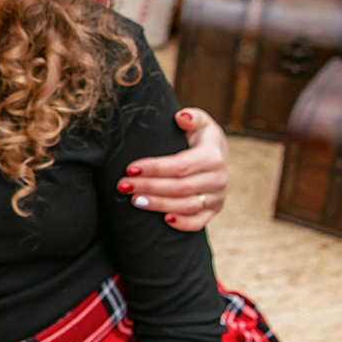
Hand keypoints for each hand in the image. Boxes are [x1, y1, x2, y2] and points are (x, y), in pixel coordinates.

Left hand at [119, 107, 227, 230]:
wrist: (217, 156)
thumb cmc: (200, 137)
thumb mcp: (200, 122)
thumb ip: (192, 117)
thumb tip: (180, 117)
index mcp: (213, 157)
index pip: (180, 165)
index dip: (154, 168)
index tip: (130, 169)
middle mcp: (218, 179)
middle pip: (179, 187)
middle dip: (149, 187)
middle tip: (123, 186)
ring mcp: (216, 198)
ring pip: (185, 206)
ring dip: (158, 205)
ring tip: (134, 200)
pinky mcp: (213, 211)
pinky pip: (198, 223)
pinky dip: (182, 224)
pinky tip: (164, 220)